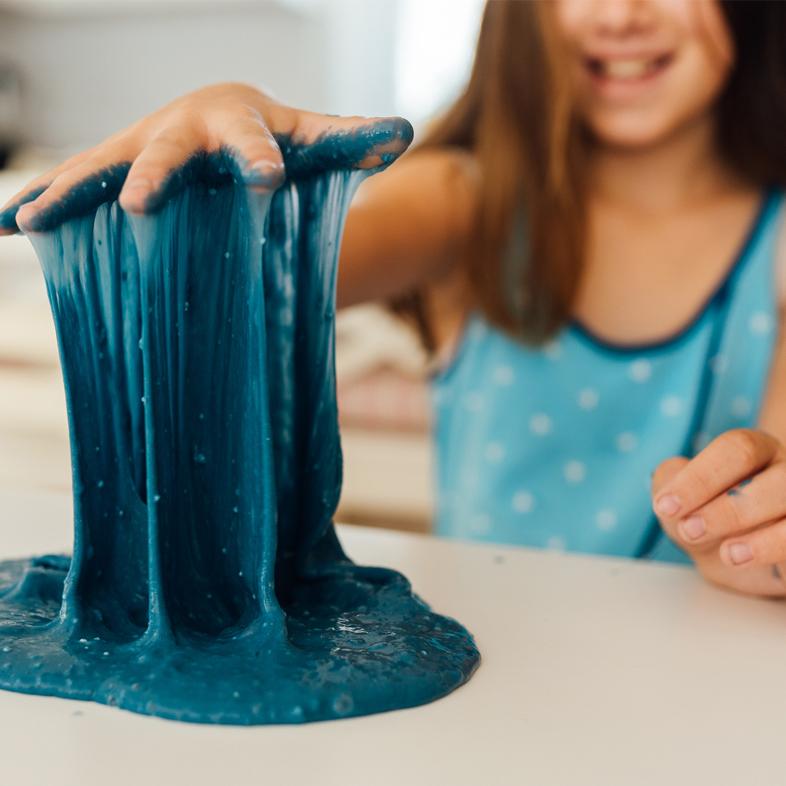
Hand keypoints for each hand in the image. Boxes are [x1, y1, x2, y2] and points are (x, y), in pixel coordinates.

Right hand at [0, 82, 411, 234]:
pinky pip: (71, 181)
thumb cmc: (277, 134)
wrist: (225, 117)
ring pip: (99, 165)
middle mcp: (181, 127)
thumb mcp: (315, 138)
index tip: (269, 180)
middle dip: (152, 176)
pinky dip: (38, 197)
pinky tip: (3, 223)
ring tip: (30, 219)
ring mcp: (139, 144)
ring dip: (65, 191)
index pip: (254, 139)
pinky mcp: (113, 165)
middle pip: (165, 151)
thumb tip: (401, 136)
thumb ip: (352, 141)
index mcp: (237, 119)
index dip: (261, 157)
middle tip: (137, 206)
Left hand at [652, 428, 785, 596]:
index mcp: (755, 451)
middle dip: (729, 509)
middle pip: (777, 481)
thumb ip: (669, 484)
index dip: (700, 478)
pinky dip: (775, 554)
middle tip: (690, 530)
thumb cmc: (707, 518)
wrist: (734, 559)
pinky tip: (745, 562)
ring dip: (763, 540)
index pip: (737, 449)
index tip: (666, 506)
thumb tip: (669, 489)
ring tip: (728, 554)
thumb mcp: (681, 501)